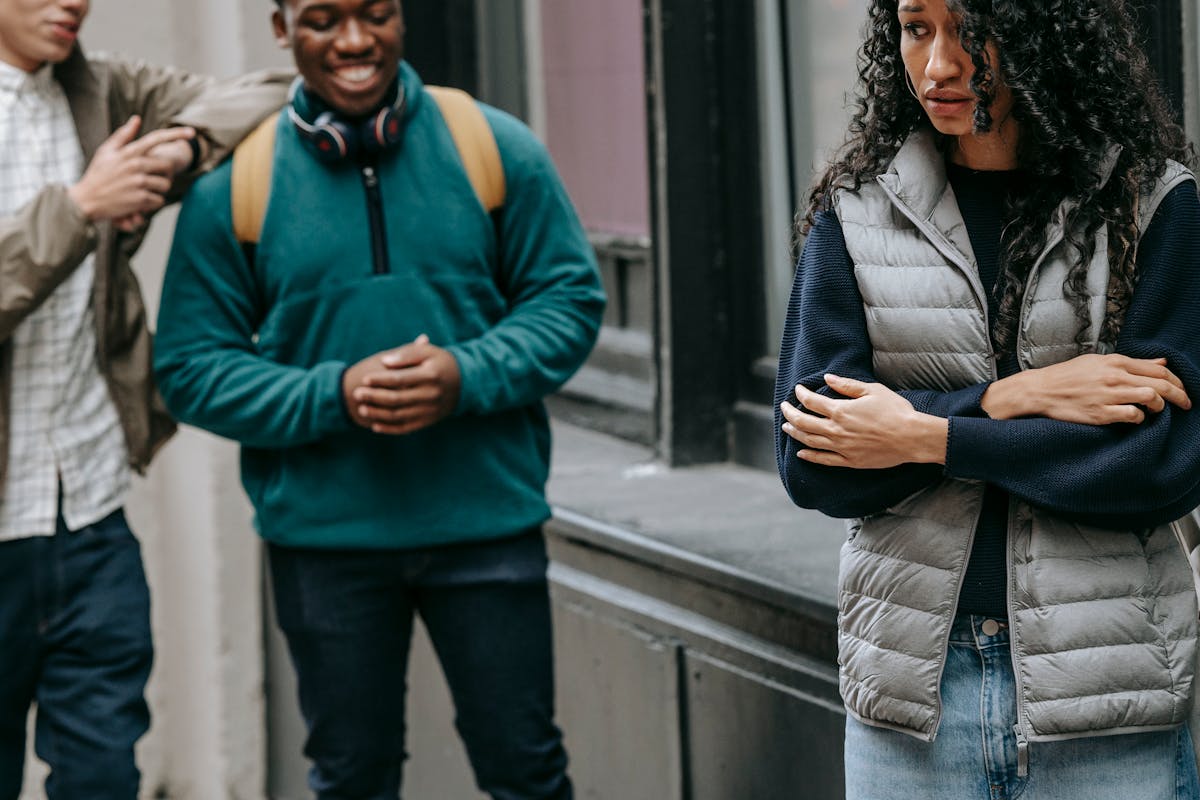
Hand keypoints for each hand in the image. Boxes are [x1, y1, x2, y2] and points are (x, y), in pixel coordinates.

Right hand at [68, 116, 195, 229]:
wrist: (86, 201)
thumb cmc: (97, 175)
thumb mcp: (106, 152)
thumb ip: (123, 135)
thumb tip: (137, 118)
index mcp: (129, 152)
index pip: (156, 139)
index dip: (176, 134)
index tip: (191, 132)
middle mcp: (136, 165)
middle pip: (167, 166)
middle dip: (165, 174)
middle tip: (154, 179)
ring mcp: (139, 182)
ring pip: (165, 185)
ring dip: (158, 190)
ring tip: (143, 191)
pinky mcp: (140, 199)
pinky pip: (159, 200)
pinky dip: (152, 203)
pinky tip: (139, 202)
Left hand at [342, 334, 461, 434]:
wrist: (464, 383)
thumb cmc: (440, 363)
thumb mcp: (428, 352)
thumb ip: (407, 354)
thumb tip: (385, 361)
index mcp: (431, 375)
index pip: (400, 379)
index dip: (380, 380)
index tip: (365, 379)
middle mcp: (432, 394)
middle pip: (397, 398)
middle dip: (374, 397)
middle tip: (356, 394)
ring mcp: (431, 410)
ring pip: (399, 415)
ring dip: (378, 414)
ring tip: (361, 409)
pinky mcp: (429, 420)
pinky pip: (407, 428)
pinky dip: (390, 429)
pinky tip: (375, 426)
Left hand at [780, 374, 947, 468]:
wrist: (911, 438)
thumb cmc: (895, 411)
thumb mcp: (872, 390)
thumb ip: (847, 385)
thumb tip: (828, 378)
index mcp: (841, 411)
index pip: (811, 401)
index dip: (801, 394)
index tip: (797, 390)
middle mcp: (836, 430)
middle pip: (804, 422)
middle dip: (790, 413)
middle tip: (784, 408)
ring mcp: (841, 448)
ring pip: (809, 441)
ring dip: (795, 433)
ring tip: (786, 427)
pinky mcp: (849, 461)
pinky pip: (823, 460)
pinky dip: (809, 456)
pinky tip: (801, 453)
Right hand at [981, 354, 1190, 423]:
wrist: (1041, 390)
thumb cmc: (1068, 376)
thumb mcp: (1099, 361)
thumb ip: (1132, 363)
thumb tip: (1162, 361)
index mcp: (1115, 362)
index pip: (1159, 369)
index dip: (1177, 380)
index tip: (1182, 389)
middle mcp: (1114, 377)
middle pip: (1161, 384)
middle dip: (1180, 396)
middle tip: (1186, 404)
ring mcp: (1108, 396)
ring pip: (1151, 399)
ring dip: (1160, 407)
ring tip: (1156, 411)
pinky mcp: (1100, 414)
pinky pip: (1133, 416)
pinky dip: (1139, 418)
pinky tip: (1134, 418)